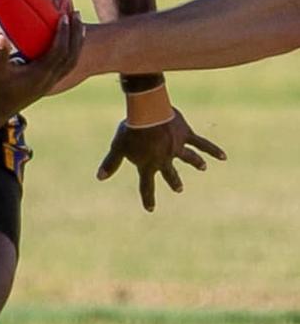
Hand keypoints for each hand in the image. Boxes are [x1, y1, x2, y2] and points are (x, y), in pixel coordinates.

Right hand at [0, 13, 83, 130]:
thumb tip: (0, 36)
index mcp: (40, 75)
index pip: (58, 53)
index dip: (63, 35)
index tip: (64, 17)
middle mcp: (49, 79)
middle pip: (71, 56)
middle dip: (76, 35)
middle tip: (76, 14)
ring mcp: (50, 83)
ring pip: (71, 62)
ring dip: (76, 43)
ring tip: (78, 26)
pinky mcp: (47, 84)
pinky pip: (65, 66)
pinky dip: (68, 52)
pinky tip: (63, 42)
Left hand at [96, 108, 225, 211]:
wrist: (148, 114)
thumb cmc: (131, 131)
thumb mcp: (118, 147)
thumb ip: (111, 162)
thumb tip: (99, 177)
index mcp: (148, 164)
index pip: (147, 185)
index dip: (148, 198)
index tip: (150, 209)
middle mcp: (164, 159)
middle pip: (169, 173)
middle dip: (174, 181)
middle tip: (179, 189)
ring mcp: (177, 148)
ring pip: (188, 158)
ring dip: (196, 163)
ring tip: (202, 167)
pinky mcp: (185, 135)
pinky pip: (202, 143)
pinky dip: (213, 150)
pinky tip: (223, 156)